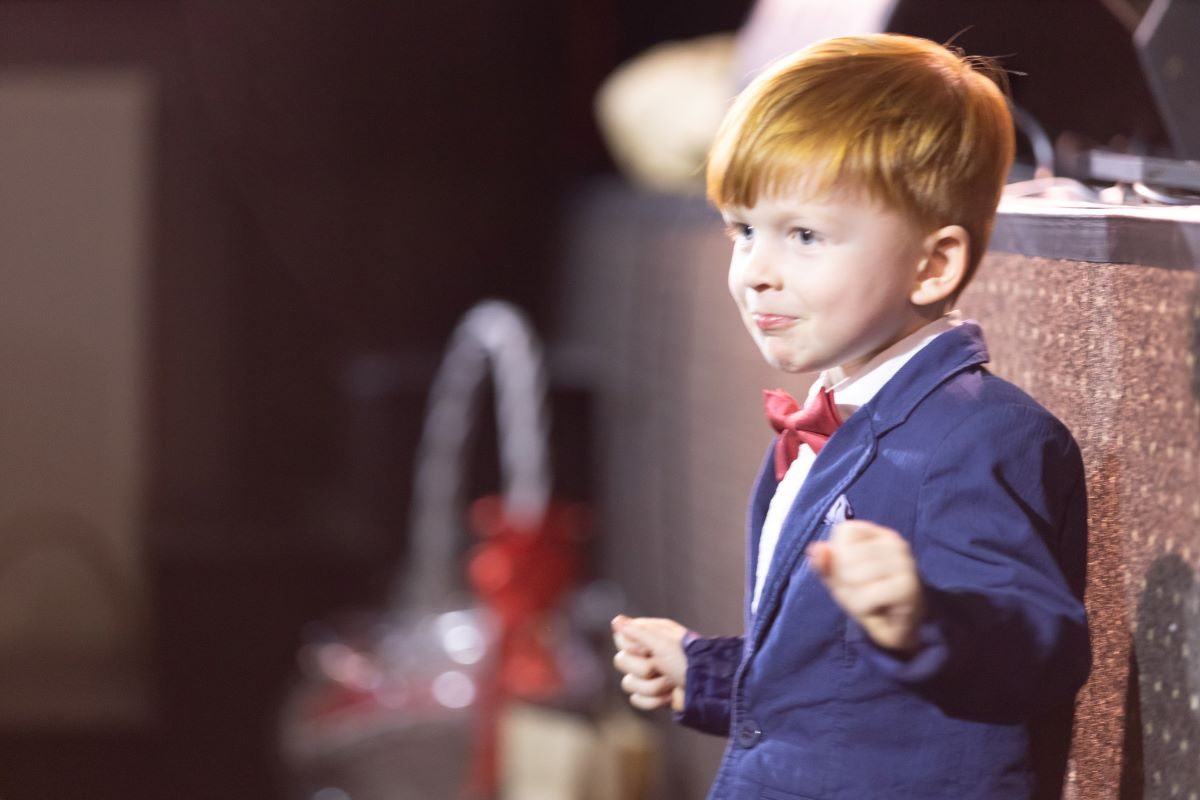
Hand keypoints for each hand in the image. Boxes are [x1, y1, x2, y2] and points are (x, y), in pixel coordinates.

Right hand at [611, 615, 687, 710]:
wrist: (706, 689)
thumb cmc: (687, 660)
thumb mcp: (662, 641)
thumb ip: (636, 631)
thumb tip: (616, 621)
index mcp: (650, 635)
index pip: (621, 638)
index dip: (631, 646)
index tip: (647, 649)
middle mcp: (648, 653)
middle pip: (621, 662)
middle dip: (643, 669)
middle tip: (661, 666)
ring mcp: (650, 675)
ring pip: (629, 683)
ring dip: (653, 686)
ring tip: (671, 682)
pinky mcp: (653, 695)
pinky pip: (637, 700)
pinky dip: (654, 701)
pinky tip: (669, 695)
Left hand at [808, 520, 925, 653]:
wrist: (901, 627)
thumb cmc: (870, 596)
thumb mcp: (841, 579)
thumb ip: (825, 564)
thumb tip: (815, 549)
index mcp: (879, 534)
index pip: (844, 531)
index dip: (837, 555)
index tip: (851, 573)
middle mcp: (895, 543)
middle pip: (845, 555)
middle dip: (844, 582)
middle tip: (862, 592)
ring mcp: (904, 564)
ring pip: (854, 576)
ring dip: (853, 597)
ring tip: (869, 601)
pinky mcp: (907, 588)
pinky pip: (867, 596)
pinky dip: (863, 608)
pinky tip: (876, 609)